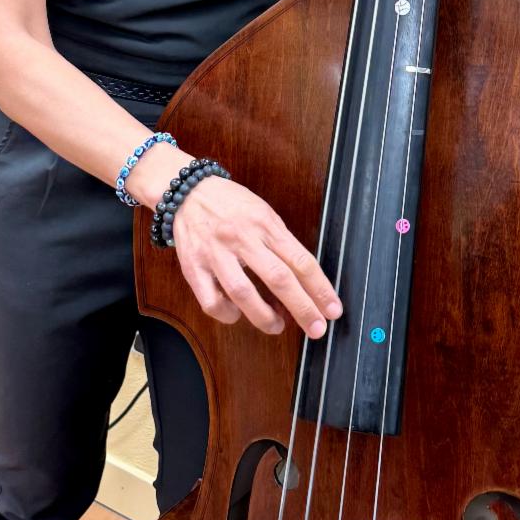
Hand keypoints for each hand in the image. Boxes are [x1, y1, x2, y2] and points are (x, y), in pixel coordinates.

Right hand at [163, 174, 343, 340]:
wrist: (187, 192)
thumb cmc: (230, 205)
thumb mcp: (264, 213)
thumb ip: (281, 242)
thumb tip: (303, 279)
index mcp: (265, 224)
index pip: (300, 260)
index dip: (320, 288)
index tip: (333, 309)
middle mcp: (242, 238)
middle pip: (278, 278)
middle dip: (302, 307)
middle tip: (316, 328)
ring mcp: (215, 254)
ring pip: (243, 293)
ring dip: (264, 317)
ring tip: (277, 325)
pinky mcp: (193, 267)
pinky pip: (211, 301)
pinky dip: (227, 314)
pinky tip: (237, 314)